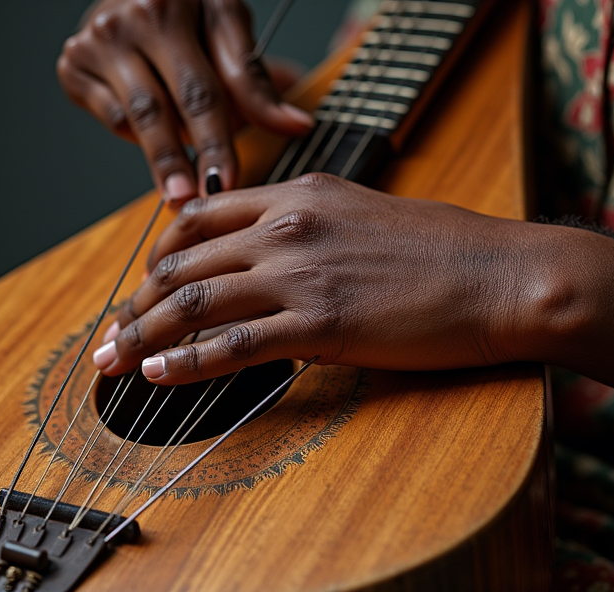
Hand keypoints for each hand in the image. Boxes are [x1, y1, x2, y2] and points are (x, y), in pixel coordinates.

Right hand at [57, 0, 313, 204]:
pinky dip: (136, 136)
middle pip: (160, 110)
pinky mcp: (72, 65)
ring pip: (133, 119)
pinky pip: (112, 117)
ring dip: (159, 161)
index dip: (216, 141)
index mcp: (168, 4)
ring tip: (178, 194)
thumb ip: (255, 80)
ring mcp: (92, 43)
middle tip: (195, 203)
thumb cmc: (188, 8)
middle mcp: (124, 20)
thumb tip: (298, 126)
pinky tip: (157, 143)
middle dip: (180, 162)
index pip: (200, 89)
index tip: (227, 184)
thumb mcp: (228, 26)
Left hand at [90, 172, 613, 412]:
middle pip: (183, 262)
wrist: (504, 277)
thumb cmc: (447, 254)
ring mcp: (302, 273)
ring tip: (110, 360)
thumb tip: (277, 263)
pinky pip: (235, 345)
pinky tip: (157, 373)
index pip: (200, 219)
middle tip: (109, 332)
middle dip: (136, 302)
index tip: (144, 287)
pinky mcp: (321, 323)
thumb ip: (312, 231)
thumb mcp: (366, 217)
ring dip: (142, 333)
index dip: (159, 256)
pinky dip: (187, 361)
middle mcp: (288, 226)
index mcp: (298, 195)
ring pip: (196, 302)